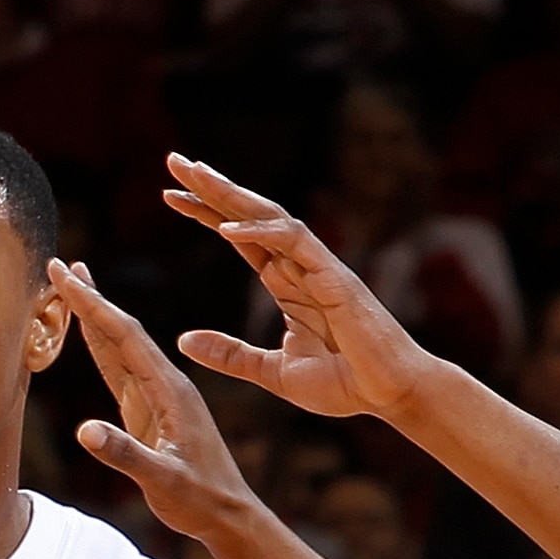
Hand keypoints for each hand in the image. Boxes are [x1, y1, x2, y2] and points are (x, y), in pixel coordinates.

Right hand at [54, 259, 278, 547]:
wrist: (230, 515)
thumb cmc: (201, 500)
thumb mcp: (163, 480)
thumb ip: (125, 454)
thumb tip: (84, 430)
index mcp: (169, 390)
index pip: (125, 336)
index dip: (92, 304)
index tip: (66, 273)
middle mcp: (165, 384)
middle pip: (121, 330)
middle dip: (90, 297)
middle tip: (61, 264)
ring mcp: (159, 397)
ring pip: (121, 346)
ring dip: (96, 315)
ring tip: (74, 284)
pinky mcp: (152, 412)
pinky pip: (122, 370)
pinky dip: (102, 347)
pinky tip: (92, 334)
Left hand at [159, 156, 450, 422]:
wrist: (389, 396)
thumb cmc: (344, 383)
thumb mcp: (273, 372)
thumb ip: (230, 355)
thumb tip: (183, 340)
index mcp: (286, 284)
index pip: (240, 238)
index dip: (207, 213)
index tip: (170, 196)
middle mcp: (300, 267)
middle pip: (250, 215)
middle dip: (213, 188)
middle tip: (175, 162)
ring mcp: (319, 269)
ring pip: (271, 217)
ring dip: (232, 195)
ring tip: (196, 175)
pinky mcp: (335, 279)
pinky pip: (295, 244)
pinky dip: (261, 233)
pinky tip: (225, 229)